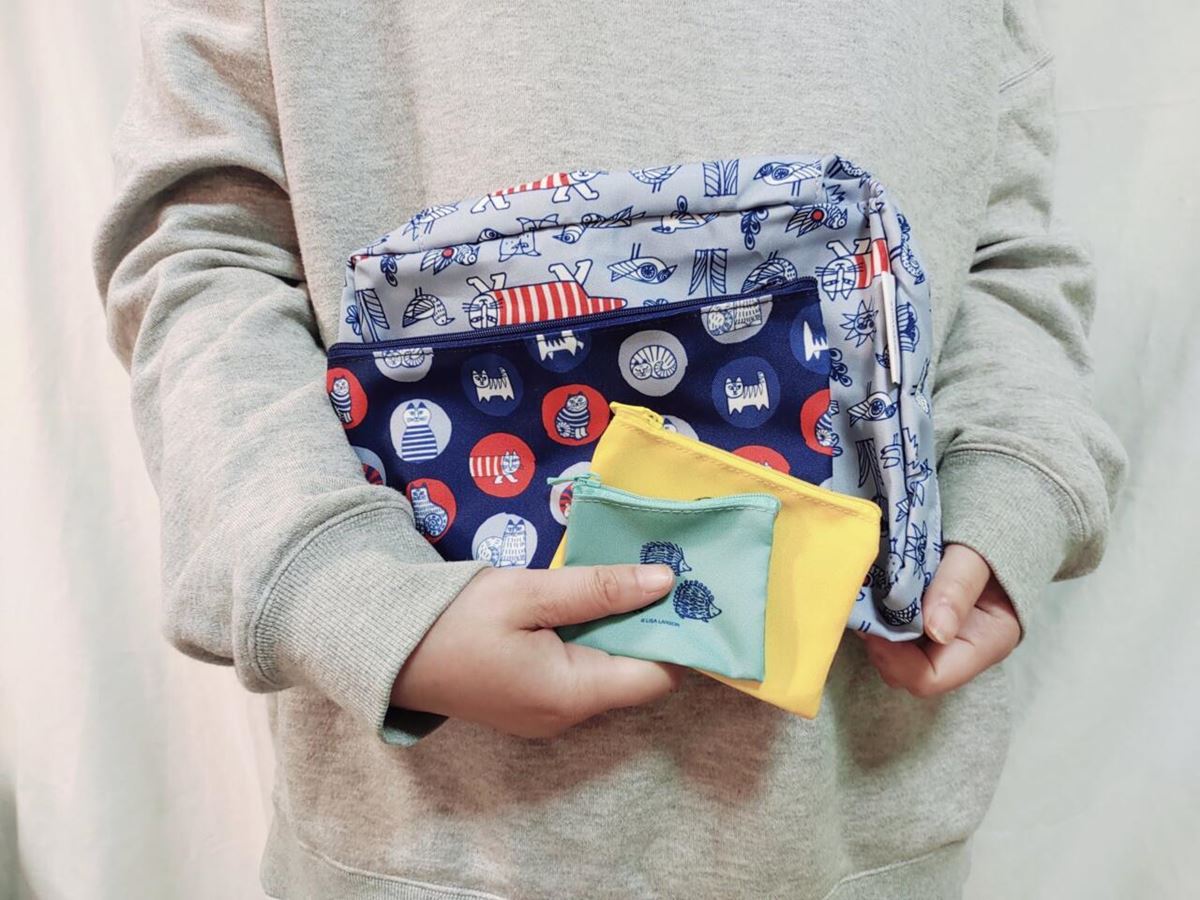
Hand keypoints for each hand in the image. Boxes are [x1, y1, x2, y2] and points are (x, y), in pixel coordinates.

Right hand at [391, 564, 682, 737]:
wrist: (386, 649)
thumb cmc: (454, 619)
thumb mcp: (528, 593)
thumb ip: (599, 589)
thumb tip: (666, 581)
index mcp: (571, 694)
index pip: (657, 675)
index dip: (677, 635)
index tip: (688, 590)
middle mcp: (567, 716)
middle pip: (634, 675)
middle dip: (649, 626)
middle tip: (659, 570)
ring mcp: (547, 716)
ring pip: (608, 672)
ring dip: (619, 630)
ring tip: (625, 579)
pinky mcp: (531, 705)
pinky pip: (580, 674)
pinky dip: (591, 641)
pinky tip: (588, 604)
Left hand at [858, 544, 1020, 696]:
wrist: (996, 519)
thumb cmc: (993, 536)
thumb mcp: (976, 555)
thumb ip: (957, 588)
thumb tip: (937, 632)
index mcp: (985, 643)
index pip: (931, 678)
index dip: (895, 660)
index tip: (872, 628)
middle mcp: (960, 649)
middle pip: (907, 671)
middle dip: (881, 646)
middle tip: (863, 609)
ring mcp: (941, 639)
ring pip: (895, 655)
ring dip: (876, 631)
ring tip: (866, 598)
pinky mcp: (924, 622)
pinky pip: (894, 633)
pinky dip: (878, 618)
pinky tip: (870, 594)